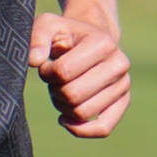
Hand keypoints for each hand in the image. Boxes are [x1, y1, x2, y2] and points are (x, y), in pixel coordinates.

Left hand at [29, 13, 128, 137]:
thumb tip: (33, 61)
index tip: (46, 66)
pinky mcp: (122, 102)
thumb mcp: (48, 26)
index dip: (47, 73)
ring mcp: (123, 85)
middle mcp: (119, 64)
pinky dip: (81, 130)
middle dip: (54, 91)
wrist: (88, 40)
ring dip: (63, 107)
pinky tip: (65, 120)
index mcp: (103, 43)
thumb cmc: (65, 35)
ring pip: (83, 113)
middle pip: (73, 95)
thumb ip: (37, 37)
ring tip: (60, 91)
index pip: (64, 71)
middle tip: (53, 81)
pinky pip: (103, 128)